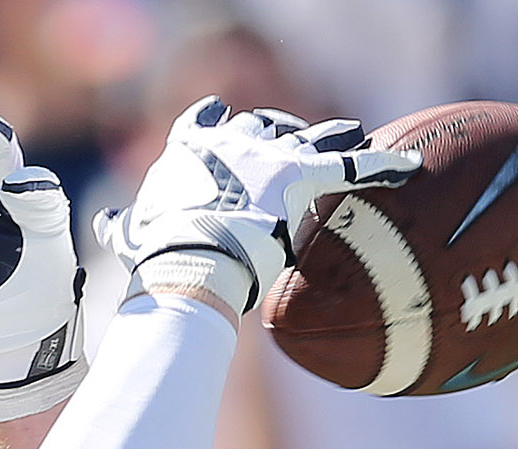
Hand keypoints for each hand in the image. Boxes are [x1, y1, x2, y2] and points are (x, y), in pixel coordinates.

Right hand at [94, 98, 418, 314]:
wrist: (190, 256)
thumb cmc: (157, 253)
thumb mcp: (133, 235)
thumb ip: (123, 228)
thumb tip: (105, 229)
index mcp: (189, 151)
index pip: (207, 123)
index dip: (218, 124)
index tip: (224, 124)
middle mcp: (231, 141)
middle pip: (263, 125)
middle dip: (280, 132)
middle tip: (297, 143)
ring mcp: (269, 155)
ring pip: (310, 136)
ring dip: (332, 136)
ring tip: (354, 134)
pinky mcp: (302, 176)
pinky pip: (352, 167)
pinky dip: (384, 166)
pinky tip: (412, 166)